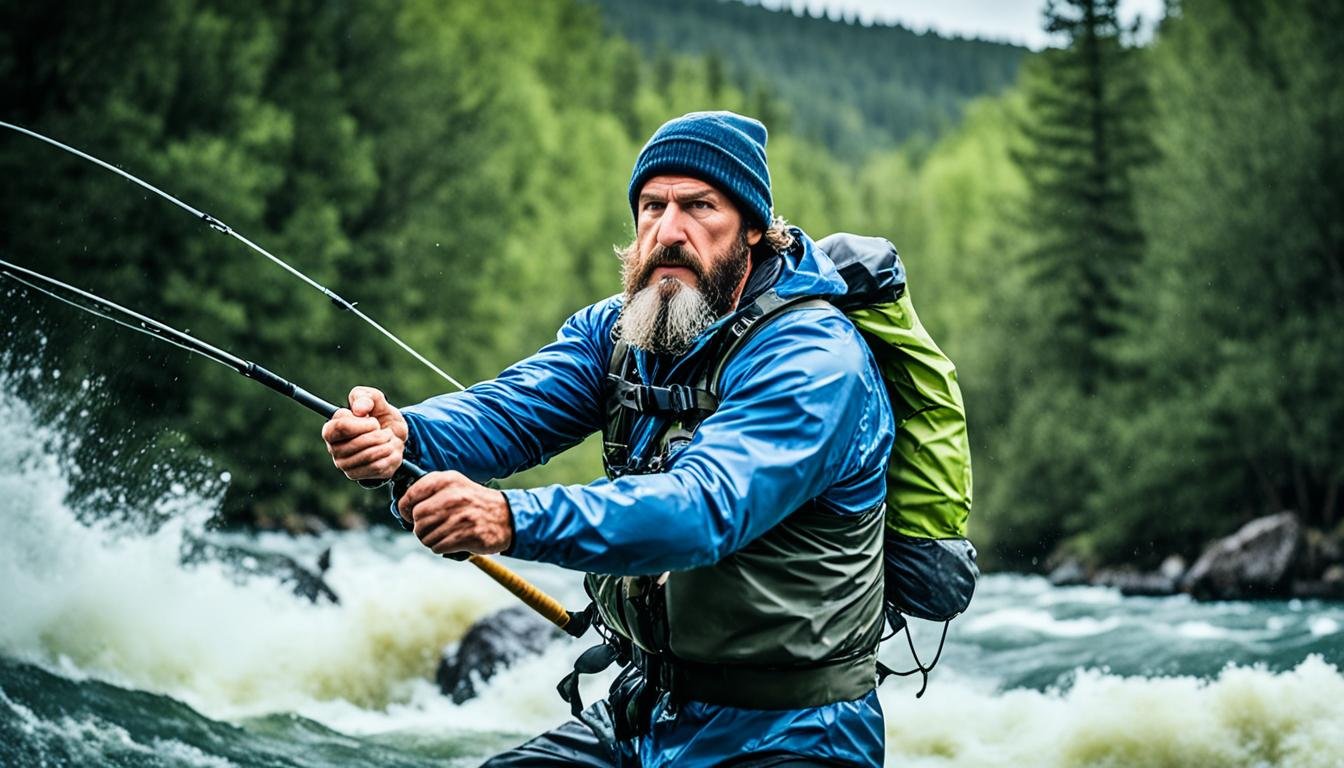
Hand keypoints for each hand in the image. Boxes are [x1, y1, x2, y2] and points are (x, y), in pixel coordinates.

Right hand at [321, 386, 407, 480]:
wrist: (394, 434)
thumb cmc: (379, 415)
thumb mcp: (376, 399)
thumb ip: (366, 397)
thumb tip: (359, 410)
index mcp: (331, 428)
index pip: (341, 427)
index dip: (363, 424)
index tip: (374, 421)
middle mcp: (333, 448)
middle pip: (356, 444)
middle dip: (378, 435)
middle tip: (385, 431)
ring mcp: (344, 464)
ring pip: (368, 456)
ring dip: (385, 445)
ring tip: (388, 439)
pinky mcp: (356, 475)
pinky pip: (377, 467)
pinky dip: (389, 456)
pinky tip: (389, 451)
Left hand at [398, 470, 512, 555]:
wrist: (506, 517)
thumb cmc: (474, 502)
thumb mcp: (455, 486)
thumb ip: (430, 491)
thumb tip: (403, 509)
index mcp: (447, 481)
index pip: (410, 496)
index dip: (405, 510)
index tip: (410, 516)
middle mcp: (453, 497)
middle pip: (417, 519)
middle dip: (419, 528)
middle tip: (430, 529)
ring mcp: (460, 517)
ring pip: (425, 536)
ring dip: (430, 540)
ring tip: (442, 535)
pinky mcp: (467, 535)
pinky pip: (438, 546)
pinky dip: (440, 547)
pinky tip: (450, 541)